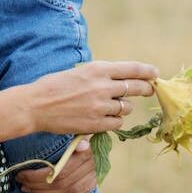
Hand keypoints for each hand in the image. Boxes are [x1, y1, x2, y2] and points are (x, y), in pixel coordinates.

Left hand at [15, 137, 95, 192]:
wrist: (93, 142)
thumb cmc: (75, 136)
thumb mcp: (72, 133)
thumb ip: (71, 139)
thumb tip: (81, 144)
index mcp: (85, 152)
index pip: (59, 170)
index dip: (38, 176)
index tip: (22, 173)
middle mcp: (90, 166)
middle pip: (61, 182)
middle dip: (37, 184)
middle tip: (21, 181)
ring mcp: (91, 177)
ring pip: (67, 190)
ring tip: (28, 189)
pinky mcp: (91, 185)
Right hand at [25, 61, 159, 134]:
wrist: (36, 105)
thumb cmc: (53, 86)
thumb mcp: (78, 72)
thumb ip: (99, 75)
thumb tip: (119, 80)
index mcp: (97, 69)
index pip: (131, 69)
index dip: (147, 71)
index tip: (155, 73)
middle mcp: (103, 86)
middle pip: (136, 87)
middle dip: (145, 89)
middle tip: (149, 90)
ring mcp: (100, 106)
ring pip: (126, 107)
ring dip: (123, 107)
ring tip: (111, 106)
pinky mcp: (96, 123)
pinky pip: (116, 123)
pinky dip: (114, 121)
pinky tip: (104, 118)